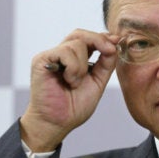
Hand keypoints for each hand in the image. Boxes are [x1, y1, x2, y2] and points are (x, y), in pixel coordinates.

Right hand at [20, 29, 119, 151]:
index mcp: (74, 59)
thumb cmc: (74, 107)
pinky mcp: (42, 60)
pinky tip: (69, 81)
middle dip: (98, 40)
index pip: (87, 39)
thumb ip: (106, 63)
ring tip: (75, 83)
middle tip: (109, 51)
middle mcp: (61, 55)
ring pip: (76, 43)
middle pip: (80, 34)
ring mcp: (51, 56)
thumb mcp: (98, 82)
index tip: (117, 40)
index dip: (102, 37)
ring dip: (83, 65)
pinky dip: (74, 67)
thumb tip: (114, 43)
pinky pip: (65, 51)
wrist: (58, 123)